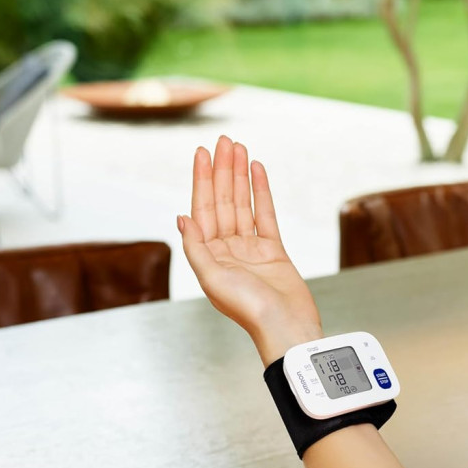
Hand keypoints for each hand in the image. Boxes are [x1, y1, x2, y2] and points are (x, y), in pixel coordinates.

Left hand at [178, 136, 322, 363]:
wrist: (286, 326)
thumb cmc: (249, 310)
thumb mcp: (213, 279)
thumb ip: (197, 248)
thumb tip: (182, 217)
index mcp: (208, 256)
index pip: (202, 209)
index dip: (201, 180)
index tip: (202, 153)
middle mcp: (227, 249)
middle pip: (222, 201)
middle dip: (221, 170)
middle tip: (223, 141)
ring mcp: (250, 248)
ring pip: (242, 203)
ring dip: (239, 176)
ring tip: (238, 148)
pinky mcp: (274, 250)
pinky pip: (266, 214)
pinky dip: (261, 192)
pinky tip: (257, 171)